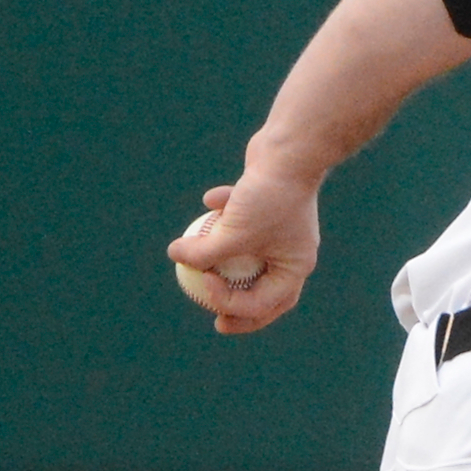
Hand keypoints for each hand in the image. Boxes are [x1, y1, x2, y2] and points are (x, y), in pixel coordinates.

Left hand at [167, 167, 320, 334]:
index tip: (205, 284)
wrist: (291, 152)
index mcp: (295, 267)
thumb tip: (175, 256)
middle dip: (239, 305)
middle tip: (217, 318)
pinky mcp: (270, 206)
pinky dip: (227, 213)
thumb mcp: (232, 234)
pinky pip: (246, 219)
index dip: (231, 302)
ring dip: (225, 254)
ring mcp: (283, 230)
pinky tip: (211, 199)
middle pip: (264, 291)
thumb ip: (202, 253)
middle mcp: (293, 252)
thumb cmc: (269, 199)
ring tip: (200, 258)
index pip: (265, 303)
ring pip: (250, 253)